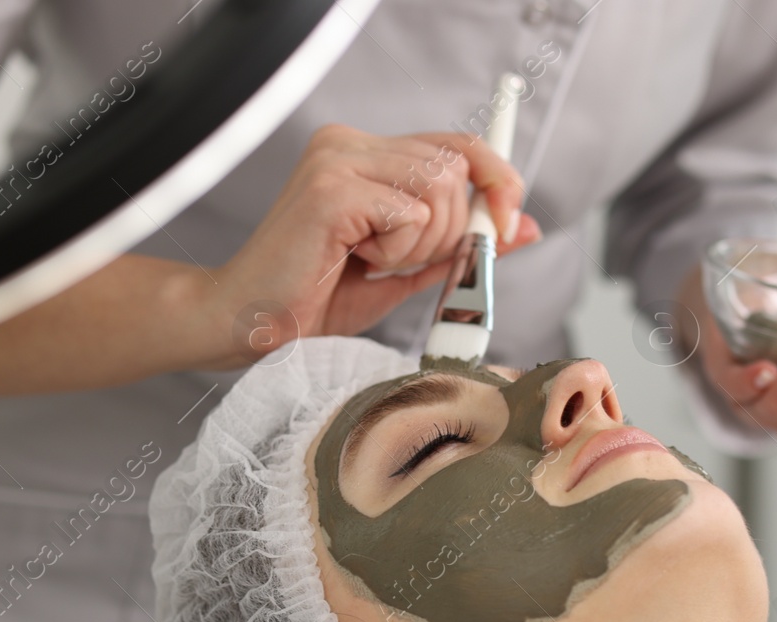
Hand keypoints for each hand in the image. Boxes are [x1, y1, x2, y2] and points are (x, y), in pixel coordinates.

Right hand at [214, 124, 542, 363]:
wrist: (252, 323)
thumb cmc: (317, 297)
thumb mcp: (408, 269)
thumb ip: (462, 244)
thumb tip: (524, 227)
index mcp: (365, 153)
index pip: (457, 143)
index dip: (496, 178)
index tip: (506, 224)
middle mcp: (350, 143)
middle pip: (455, 167)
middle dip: (452, 229)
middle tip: (403, 262)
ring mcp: (337, 160)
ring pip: (438, 186)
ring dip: (421, 243)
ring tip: (374, 261)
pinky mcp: (331, 189)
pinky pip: (409, 213)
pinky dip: (396, 251)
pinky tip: (356, 261)